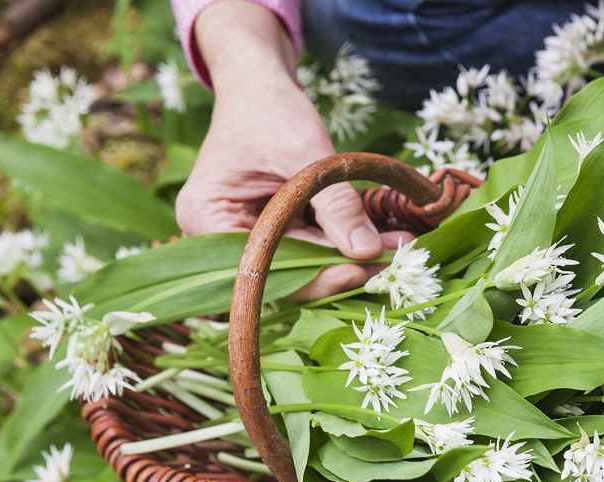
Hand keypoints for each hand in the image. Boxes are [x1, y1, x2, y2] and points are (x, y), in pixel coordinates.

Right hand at [176, 1, 408, 298]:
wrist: (261, 83)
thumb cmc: (270, 108)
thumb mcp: (306, 152)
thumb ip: (335, 203)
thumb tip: (368, 251)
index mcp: (206, 217)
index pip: (261, 268)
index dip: (312, 276)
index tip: (359, 271)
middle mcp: (218, 236)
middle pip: (283, 271)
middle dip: (339, 266)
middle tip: (392, 260)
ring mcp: (246, 234)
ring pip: (304, 262)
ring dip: (350, 256)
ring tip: (398, 244)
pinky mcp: (272, 229)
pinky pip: (310, 245)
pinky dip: (344, 241)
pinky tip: (383, 236)